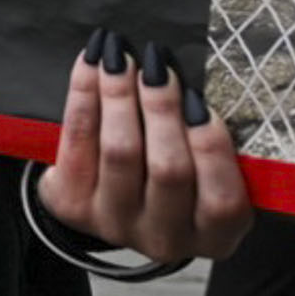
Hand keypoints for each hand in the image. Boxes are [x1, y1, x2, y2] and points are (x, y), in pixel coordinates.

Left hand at [36, 30, 251, 263]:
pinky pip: (77, 141)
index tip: (197, 97)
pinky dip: (83, 96)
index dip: (210, 146)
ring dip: (119, 96)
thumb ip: (211, 143)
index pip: (221, 199)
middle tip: (154, 62)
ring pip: (120, 152)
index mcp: (214, 235)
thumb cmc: (179, 174)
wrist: (117, 200)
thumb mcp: (210, 172)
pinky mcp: (73, 205)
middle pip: (168, 170)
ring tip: (118, 56)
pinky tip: (90, 64)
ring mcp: (115, 225)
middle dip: (161, 109)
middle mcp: (165, 239)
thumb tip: (197, 86)